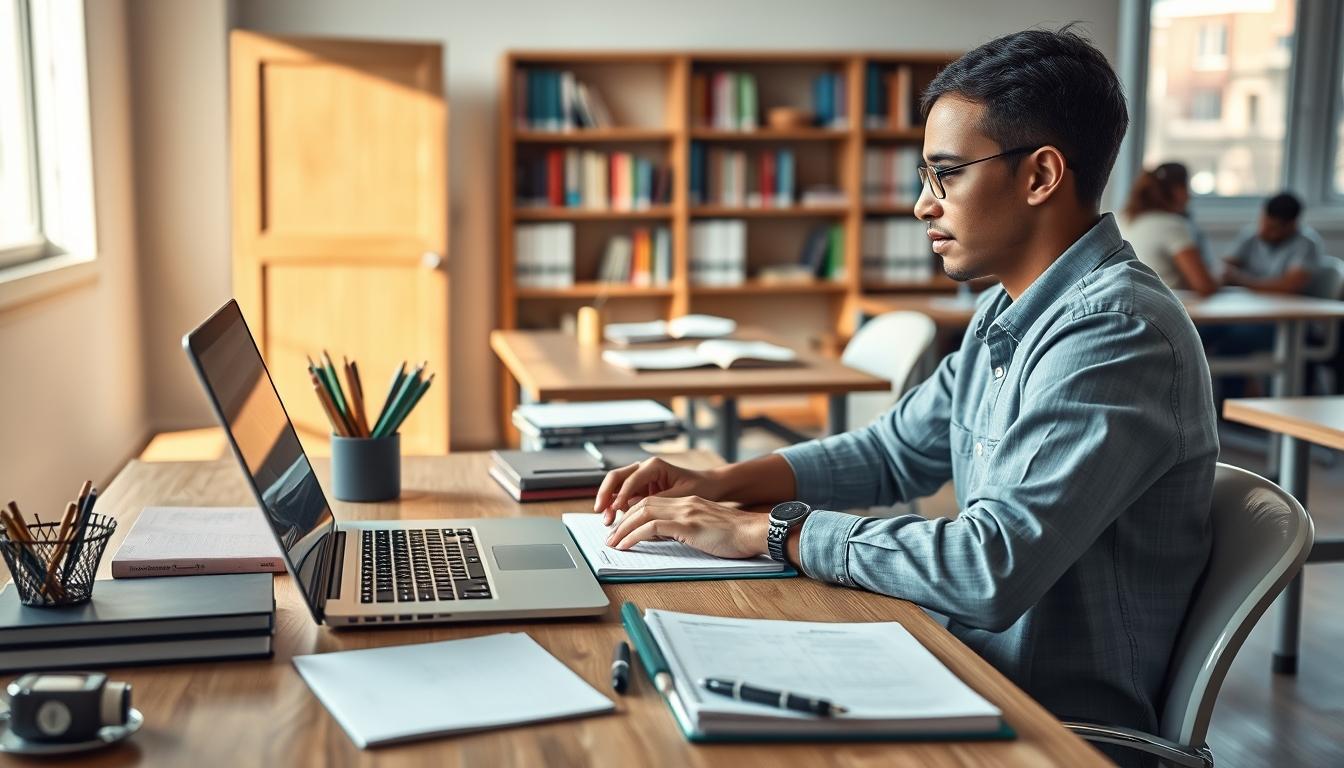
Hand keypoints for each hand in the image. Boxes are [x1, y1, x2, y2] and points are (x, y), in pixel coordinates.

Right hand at [594, 457, 721, 524]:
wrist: (710, 486)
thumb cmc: (700, 488)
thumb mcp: (682, 496)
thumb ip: (660, 502)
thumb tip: (641, 513)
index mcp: (654, 466)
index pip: (631, 479)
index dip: (622, 495)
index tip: (616, 509)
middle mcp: (644, 469)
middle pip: (616, 478)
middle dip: (606, 495)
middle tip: (600, 511)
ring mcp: (641, 479)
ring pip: (616, 487)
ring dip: (608, 502)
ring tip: (606, 520)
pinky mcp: (641, 490)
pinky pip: (623, 497)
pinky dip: (616, 507)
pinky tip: (615, 520)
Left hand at [604, 496, 769, 559]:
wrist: (755, 532)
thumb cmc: (736, 536)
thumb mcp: (706, 529)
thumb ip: (686, 529)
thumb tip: (665, 538)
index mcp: (688, 502)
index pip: (651, 501)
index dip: (632, 513)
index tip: (621, 528)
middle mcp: (684, 503)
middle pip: (642, 504)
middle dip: (622, 520)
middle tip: (610, 536)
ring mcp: (686, 513)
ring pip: (643, 513)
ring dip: (623, 528)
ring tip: (613, 542)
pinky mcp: (688, 526)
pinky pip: (653, 528)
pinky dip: (635, 536)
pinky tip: (626, 545)